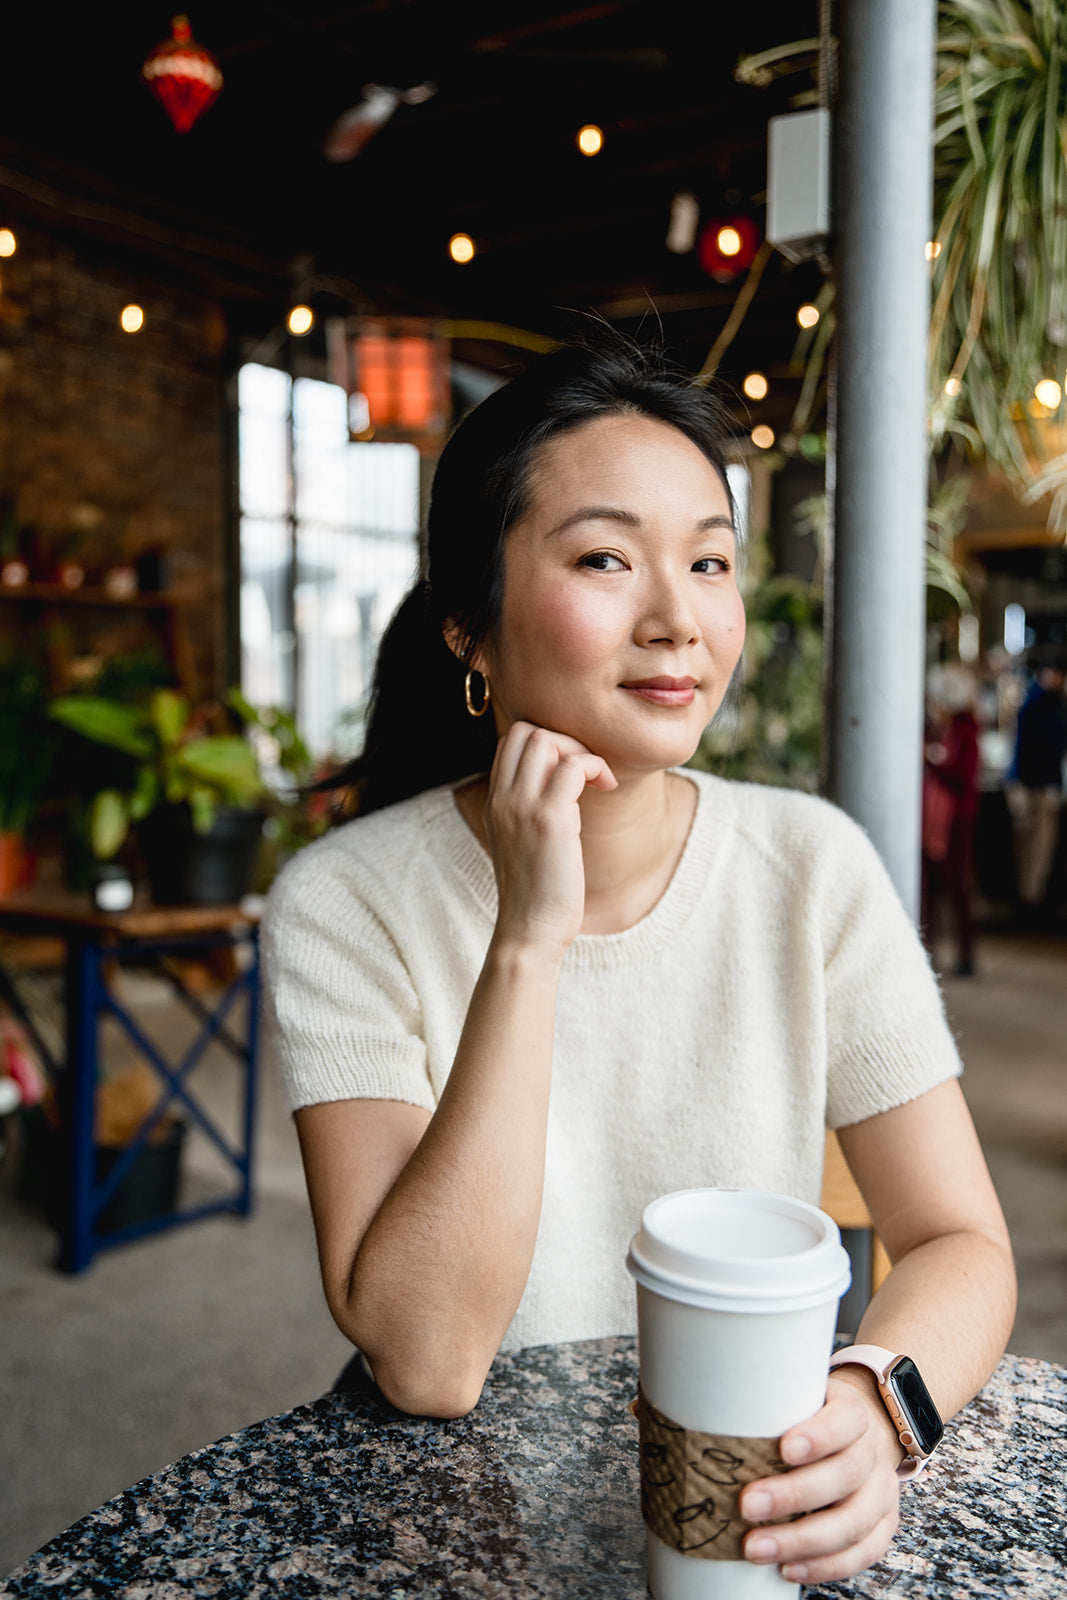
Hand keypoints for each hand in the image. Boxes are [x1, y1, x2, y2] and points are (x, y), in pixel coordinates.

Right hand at [483, 721, 616, 957]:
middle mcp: (502, 798)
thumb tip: (563, 784)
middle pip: (526, 731)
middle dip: (565, 740)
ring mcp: (521, 806)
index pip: (510, 740)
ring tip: (599, 780)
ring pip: (547, 739)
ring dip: (581, 751)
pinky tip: (607, 788)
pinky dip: (596, 767)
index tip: (572, 771)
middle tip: (587, 772)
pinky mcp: (549, 819)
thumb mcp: (522, 842)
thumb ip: (530, 809)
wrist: (529, 931)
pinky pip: (574, 766)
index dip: (547, 742)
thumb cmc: (535, 894)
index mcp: (494, 802)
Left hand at [739, 1373, 903, 1585]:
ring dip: (803, 1541)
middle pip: (845, 1475)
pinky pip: (863, 1553)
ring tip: (757, 1548)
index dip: (818, 1436)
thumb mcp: (794, 1398)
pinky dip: (826, 1566)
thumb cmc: (809, 1418)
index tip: (783, 1449)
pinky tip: (789, 1569)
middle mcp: (872, 1452)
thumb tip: (699, 1420)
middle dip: (794, 1495)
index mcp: (852, 1413)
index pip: (845, 1420)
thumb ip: (766, 1406)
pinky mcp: (883, 1524)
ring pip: (854, 1521)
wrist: (857, 1434)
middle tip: (747, 1506)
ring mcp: (882, 1491)